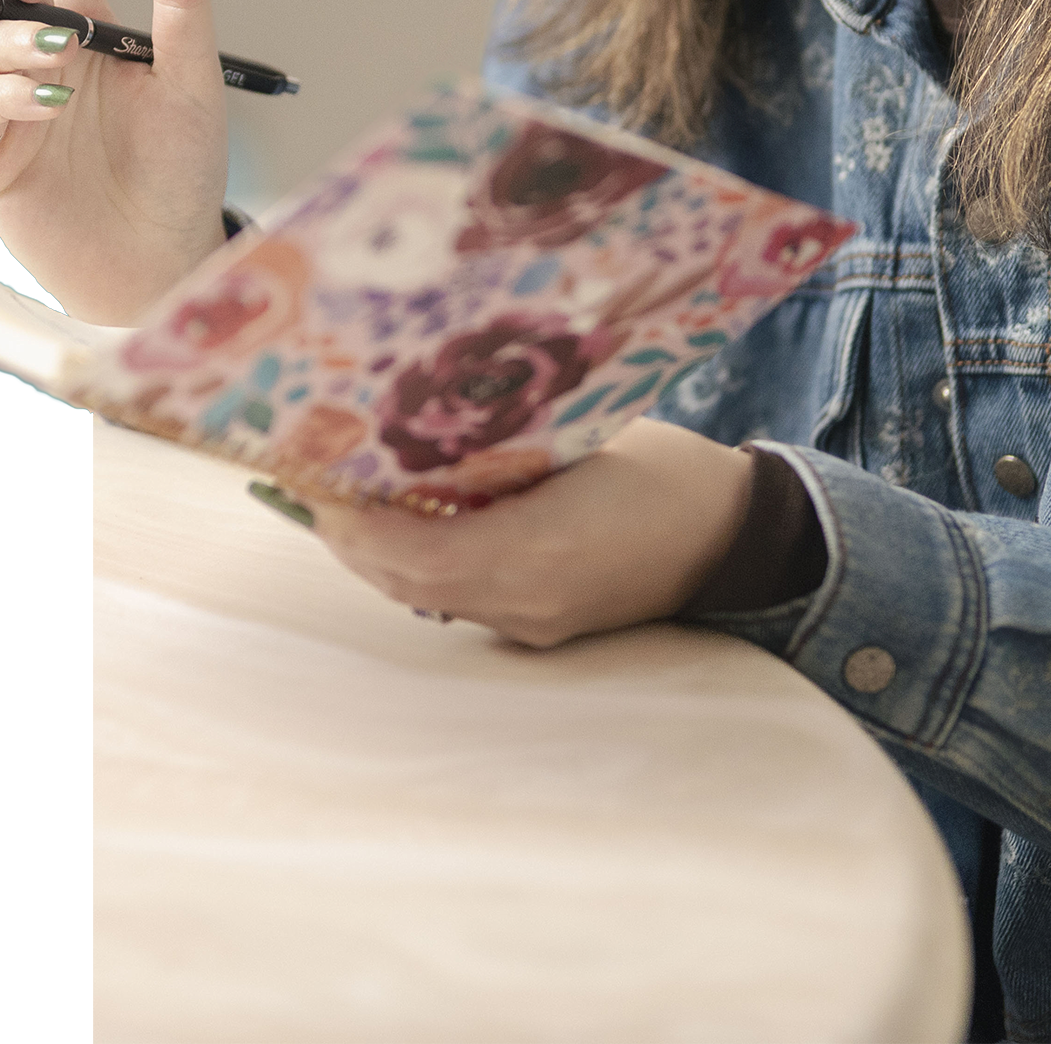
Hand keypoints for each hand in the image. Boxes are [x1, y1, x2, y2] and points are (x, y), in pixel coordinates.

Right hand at [0, 0, 228, 322]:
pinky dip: (6, 92)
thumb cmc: (182, 169)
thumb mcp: (193, 79)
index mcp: (92, 26)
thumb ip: (183, 4)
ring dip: (17, 38)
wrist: (166, 257)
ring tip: (66, 57)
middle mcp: (42, 55)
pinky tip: (50, 97)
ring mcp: (10, 101)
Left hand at [302, 419, 756, 649]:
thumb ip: (510, 445)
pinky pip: (461, 601)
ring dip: (382, 556)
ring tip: (348, 502)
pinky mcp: (546, 628)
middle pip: (406, 582)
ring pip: (428, 597)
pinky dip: (422, 567)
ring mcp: (535, 623)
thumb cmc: (668, 470)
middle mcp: (526, 600)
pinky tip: (410, 526)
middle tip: (312, 485)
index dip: (354, 522)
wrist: (737, 537)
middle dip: (352, 538)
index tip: (313, 482)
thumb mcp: (588, 438)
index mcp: (537, 549)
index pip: (414, 550)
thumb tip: (430, 422)